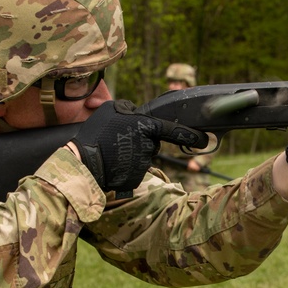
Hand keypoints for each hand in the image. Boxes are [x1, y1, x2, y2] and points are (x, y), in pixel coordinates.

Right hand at [75, 100, 207, 191]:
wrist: (82, 163)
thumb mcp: (111, 109)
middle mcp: (149, 147)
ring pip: (143, 157)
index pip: (175, 131)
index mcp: (146, 127)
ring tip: (112, 152)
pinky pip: (134, 171)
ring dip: (131, 154)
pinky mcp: (135, 179)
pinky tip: (113, 164)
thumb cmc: (95, 133)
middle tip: (118, 140)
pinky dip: (126, 168)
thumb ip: (130, 108)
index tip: (204, 140)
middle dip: (141, 141)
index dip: (191, 136)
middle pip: (152, 143)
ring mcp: (143, 165)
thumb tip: (137, 111)